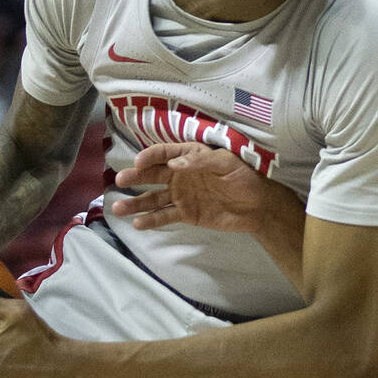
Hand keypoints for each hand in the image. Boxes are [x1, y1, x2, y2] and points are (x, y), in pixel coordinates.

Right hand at [112, 142, 300, 232]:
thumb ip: (201, 162)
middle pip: (153, 175)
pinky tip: (138, 224)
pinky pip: (165, 216)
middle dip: (135, 177)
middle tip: (119, 180)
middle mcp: (181, 175)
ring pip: (153, 198)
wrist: (259, 207)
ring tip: (118, 208)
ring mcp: (182, 195)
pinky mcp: (186, 214)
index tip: (138, 163)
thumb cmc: (245, 177)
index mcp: (191, 156)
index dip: (150, 156)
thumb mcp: (227, 164)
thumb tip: (175, 165)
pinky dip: (151, 220)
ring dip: (136, 203)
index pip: (165, 153)